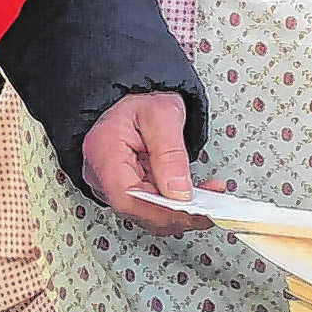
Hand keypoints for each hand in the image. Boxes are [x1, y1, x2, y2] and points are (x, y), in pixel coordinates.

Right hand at [80, 91, 229, 230]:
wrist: (131, 97)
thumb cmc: (140, 99)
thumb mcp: (162, 114)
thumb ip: (171, 153)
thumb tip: (179, 193)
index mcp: (103, 152)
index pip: (128, 198)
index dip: (162, 212)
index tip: (194, 212)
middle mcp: (100, 174)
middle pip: (137, 211)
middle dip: (177, 214)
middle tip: (211, 208)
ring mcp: (110, 185)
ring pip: (145, 213)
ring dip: (179, 212)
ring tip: (209, 200)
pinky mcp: (125, 189)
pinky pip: (149, 206)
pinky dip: (174, 206)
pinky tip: (196, 197)